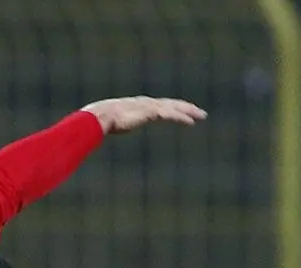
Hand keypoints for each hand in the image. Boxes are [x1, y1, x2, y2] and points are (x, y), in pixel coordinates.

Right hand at [82, 96, 206, 134]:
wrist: (99, 117)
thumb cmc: (99, 122)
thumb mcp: (108, 124)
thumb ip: (112, 126)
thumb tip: (98, 132)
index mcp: (137, 105)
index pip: (159, 105)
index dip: (171, 107)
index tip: (180, 110)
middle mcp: (146, 103)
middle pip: (171, 104)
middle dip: (186, 107)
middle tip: (199, 112)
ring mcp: (149, 107)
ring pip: (174, 108)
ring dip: (189, 112)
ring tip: (201, 116)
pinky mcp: (151, 112)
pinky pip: (171, 115)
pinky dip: (182, 118)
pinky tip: (192, 122)